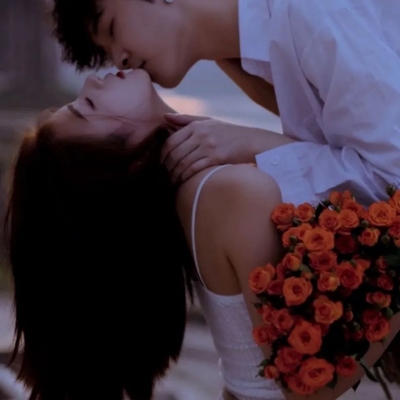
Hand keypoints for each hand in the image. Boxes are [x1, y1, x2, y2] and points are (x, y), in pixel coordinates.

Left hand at [160, 113, 295, 183]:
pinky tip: (184, 182)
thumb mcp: (208, 121)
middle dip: (167, 167)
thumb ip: (185, 119)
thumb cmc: (228, 133)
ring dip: (175, 175)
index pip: (171, 141)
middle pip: (175, 153)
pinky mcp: (216, 158)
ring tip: (173, 181)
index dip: (162, 155)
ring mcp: (209, 146)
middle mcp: (201, 135)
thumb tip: (164, 117)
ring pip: (183, 163)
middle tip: (165, 175)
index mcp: (197, 126)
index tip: (161, 164)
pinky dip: (186, 177)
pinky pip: (195, 169)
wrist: (252, 141)